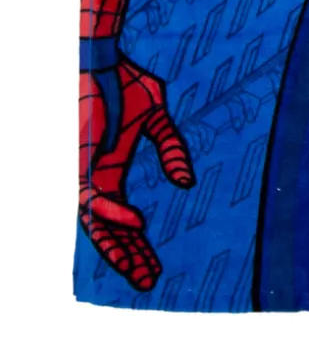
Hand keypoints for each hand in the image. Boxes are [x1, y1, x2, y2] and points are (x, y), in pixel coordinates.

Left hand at [79, 54, 194, 290]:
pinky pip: (94, 200)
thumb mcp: (160, 122)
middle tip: (148, 281)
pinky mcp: (86, 163)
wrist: (106, 61)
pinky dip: (113, 215)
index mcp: (114, 171)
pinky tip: (137, 223)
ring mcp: (91, 172)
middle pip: (108, 233)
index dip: (136, 247)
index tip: (154, 270)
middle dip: (128, 259)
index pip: (122, 221)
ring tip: (139, 270)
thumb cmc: (129, 85)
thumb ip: (172, 151)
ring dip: (117, 249)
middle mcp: (100, 178)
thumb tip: (187, 185)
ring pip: (96, 226)